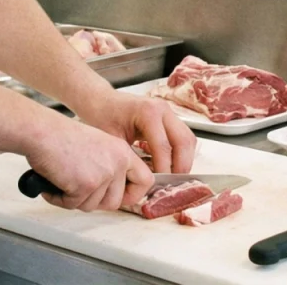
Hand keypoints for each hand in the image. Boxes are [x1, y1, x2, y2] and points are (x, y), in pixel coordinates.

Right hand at [23, 116, 152, 211]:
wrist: (42, 131)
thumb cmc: (61, 137)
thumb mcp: (97, 146)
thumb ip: (109, 166)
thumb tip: (110, 192)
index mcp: (123, 151)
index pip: (146, 180)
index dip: (133, 194)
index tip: (121, 198)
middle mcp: (117, 162)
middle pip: (115, 202)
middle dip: (94, 202)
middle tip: (78, 192)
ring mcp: (103, 174)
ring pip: (93, 206)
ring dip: (75, 200)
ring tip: (62, 182)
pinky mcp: (86, 184)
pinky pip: (73, 205)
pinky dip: (59, 199)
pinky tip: (52, 184)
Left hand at [73, 91, 195, 174]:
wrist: (99, 100)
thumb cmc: (101, 117)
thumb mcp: (112, 141)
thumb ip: (130, 159)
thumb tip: (146, 181)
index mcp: (148, 112)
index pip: (164, 146)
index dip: (164, 169)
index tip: (157, 185)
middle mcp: (163, 109)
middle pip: (184, 141)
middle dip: (180, 166)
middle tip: (171, 184)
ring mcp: (168, 112)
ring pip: (188, 139)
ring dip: (184, 160)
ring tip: (171, 177)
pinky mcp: (169, 118)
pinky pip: (182, 137)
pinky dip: (180, 153)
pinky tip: (168, 165)